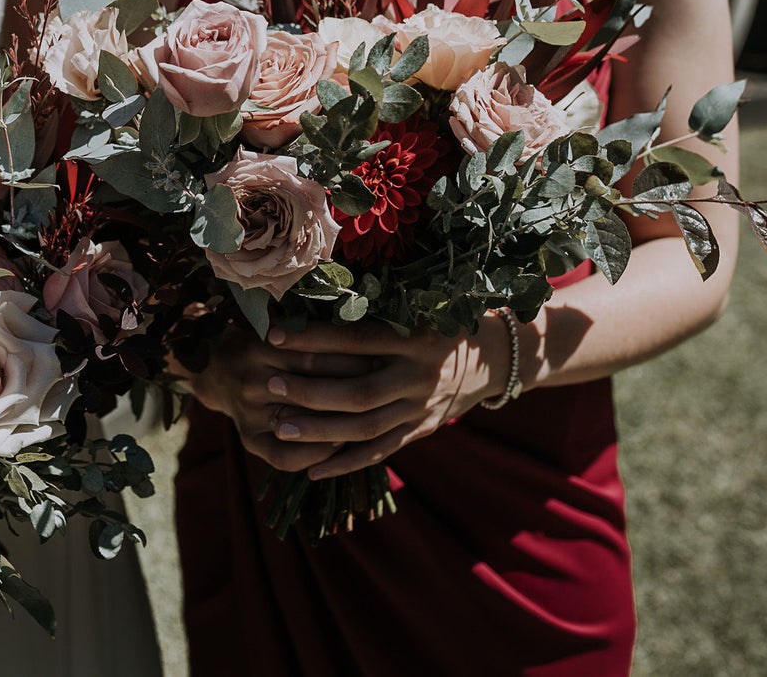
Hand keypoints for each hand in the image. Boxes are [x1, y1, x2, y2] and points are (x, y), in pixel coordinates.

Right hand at [185, 324, 386, 472]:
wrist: (215, 369)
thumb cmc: (261, 342)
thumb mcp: (279, 325)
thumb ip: (311, 326)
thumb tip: (367, 318)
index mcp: (259, 347)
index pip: (315, 354)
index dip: (352, 357)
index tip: (383, 356)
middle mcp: (251, 381)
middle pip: (313, 389)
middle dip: (354, 388)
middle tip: (388, 386)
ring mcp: (247, 414)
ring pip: (304, 425)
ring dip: (341, 425)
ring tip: (375, 418)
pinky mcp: (248, 440)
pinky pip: (285, 457)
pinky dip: (316, 455)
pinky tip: (340, 446)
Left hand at [264, 317, 511, 478]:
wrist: (495, 357)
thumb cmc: (441, 322)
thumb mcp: (418, 306)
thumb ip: (376, 308)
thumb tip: (314, 297)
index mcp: (415, 337)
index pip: (357, 339)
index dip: (314, 338)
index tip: (274, 334)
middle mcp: (419, 376)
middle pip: (358, 391)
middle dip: (310, 391)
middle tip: (271, 385)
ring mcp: (421, 408)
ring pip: (366, 428)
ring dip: (320, 431)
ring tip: (279, 428)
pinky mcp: (421, 430)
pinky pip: (380, 452)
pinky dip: (346, 463)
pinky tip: (312, 470)